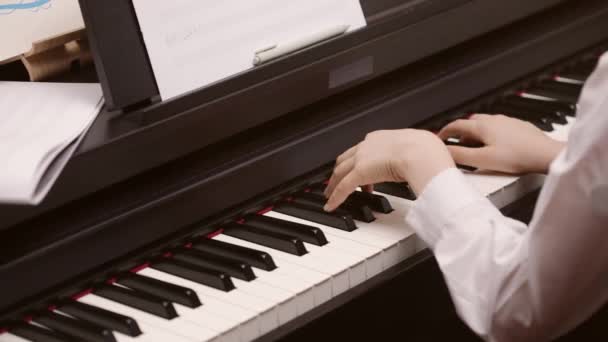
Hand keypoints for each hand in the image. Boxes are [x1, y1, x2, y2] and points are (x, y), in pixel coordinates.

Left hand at [324, 129, 454, 211]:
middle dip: (340, 171)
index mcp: (382, 137)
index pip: (363, 149)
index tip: (358, 170)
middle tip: (336, 181)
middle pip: (346, 158)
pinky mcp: (359, 173)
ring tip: (330, 195)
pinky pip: (342, 187)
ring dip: (333, 184)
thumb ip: (416, 155)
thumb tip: (426, 162)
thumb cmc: (427, 151)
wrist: (422, 153)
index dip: (358, 161)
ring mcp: (362, 158)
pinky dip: (335, 197)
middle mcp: (368, 145)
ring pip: (340, 172)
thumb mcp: (419, 149)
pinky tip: (330, 206)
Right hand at [438, 114, 564, 173]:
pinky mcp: (519, 126)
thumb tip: (445, 152)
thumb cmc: (517, 157)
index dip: (445, 132)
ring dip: (476, 133)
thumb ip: (461, 156)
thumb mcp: (483, 160)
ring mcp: (508, 121)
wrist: (545, 154)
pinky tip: (496, 146)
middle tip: (457, 144)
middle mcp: (494, 120)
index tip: (439, 138)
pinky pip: (499, 127)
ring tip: (476, 146)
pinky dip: (491, 134)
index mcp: (482, 126)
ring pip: (486, 124)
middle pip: (471, 122)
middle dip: (461, 132)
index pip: (456, 124)